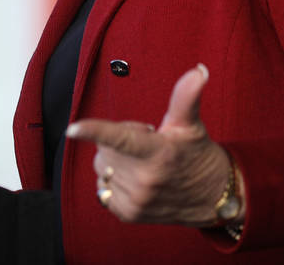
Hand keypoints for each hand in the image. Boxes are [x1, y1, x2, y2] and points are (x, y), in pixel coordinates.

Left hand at [65, 63, 237, 226]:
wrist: (211, 197)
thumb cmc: (196, 154)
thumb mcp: (190, 125)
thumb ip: (186, 96)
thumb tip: (199, 70)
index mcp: (158, 152)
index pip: (121, 138)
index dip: (94, 131)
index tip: (72, 128)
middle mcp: (145, 179)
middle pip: (105, 148)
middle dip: (118, 141)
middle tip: (145, 143)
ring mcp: (136, 200)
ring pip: (101, 167)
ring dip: (115, 161)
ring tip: (142, 163)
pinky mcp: (129, 214)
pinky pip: (102, 188)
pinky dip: (113, 180)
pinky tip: (134, 179)